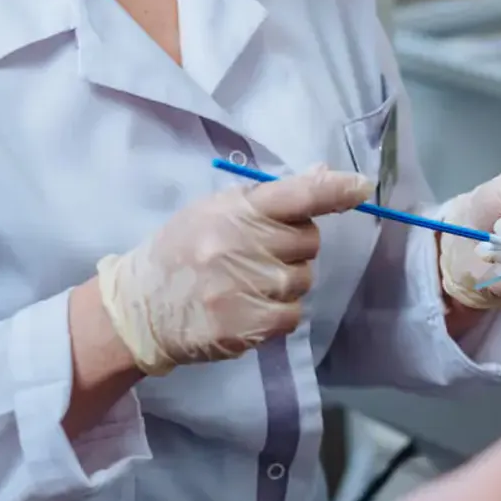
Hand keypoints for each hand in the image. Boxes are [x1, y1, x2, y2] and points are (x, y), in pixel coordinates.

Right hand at [96, 166, 371, 374]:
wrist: (139, 307)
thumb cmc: (182, 252)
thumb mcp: (214, 212)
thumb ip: (269, 199)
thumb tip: (325, 175)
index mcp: (233, 211)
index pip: (295, 194)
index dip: (334, 190)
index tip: (361, 187)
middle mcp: (239, 245)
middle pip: (308, 242)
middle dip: (294, 248)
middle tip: (258, 254)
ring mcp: (242, 287)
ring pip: (302, 280)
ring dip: (285, 283)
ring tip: (244, 283)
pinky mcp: (244, 325)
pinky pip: (292, 315)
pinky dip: (279, 313)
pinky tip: (248, 308)